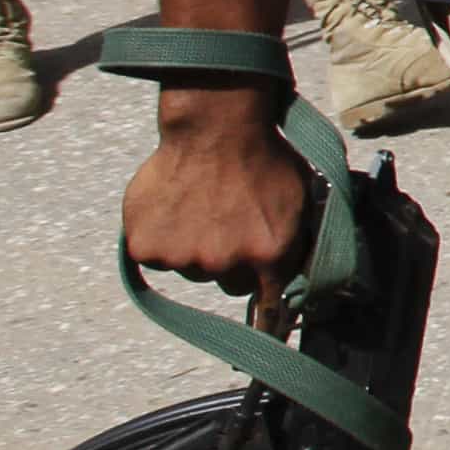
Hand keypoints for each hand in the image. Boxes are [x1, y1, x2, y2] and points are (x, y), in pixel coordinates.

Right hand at [122, 105, 313, 297]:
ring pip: (192, 268)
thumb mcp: (299, 200)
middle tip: (227, 224)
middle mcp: (226, 263)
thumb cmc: (262, 157)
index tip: (265, 324)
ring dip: (195, 246)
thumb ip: (296, 243)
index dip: (267, 310)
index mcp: (268, 255)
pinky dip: (161, 237)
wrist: (215, 125)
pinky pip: (156, 257)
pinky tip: (173, 207)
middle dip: (231, 262)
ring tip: (201, 206)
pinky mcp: (147, 248)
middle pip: (229, 284)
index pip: (270, 308)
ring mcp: (184, 257)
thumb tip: (302, 277)